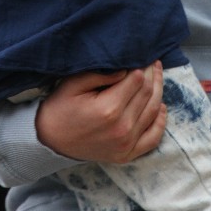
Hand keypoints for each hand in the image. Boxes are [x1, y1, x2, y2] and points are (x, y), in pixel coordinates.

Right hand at [36, 63, 165, 162]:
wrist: (49, 141)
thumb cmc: (60, 107)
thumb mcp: (74, 83)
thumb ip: (102, 73)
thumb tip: (127, 69)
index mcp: (109, 109)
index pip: (138, 80)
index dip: (142, 65)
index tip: (143, 55)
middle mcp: (122, 128)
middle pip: (148, 94)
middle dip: (153, 74)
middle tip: (152, 61)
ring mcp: (126, 144)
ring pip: (154, 111)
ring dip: (159, 91)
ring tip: (157, 75)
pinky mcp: (126, 155)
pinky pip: (153, 138)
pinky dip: (161, 121)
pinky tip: (161, 107)